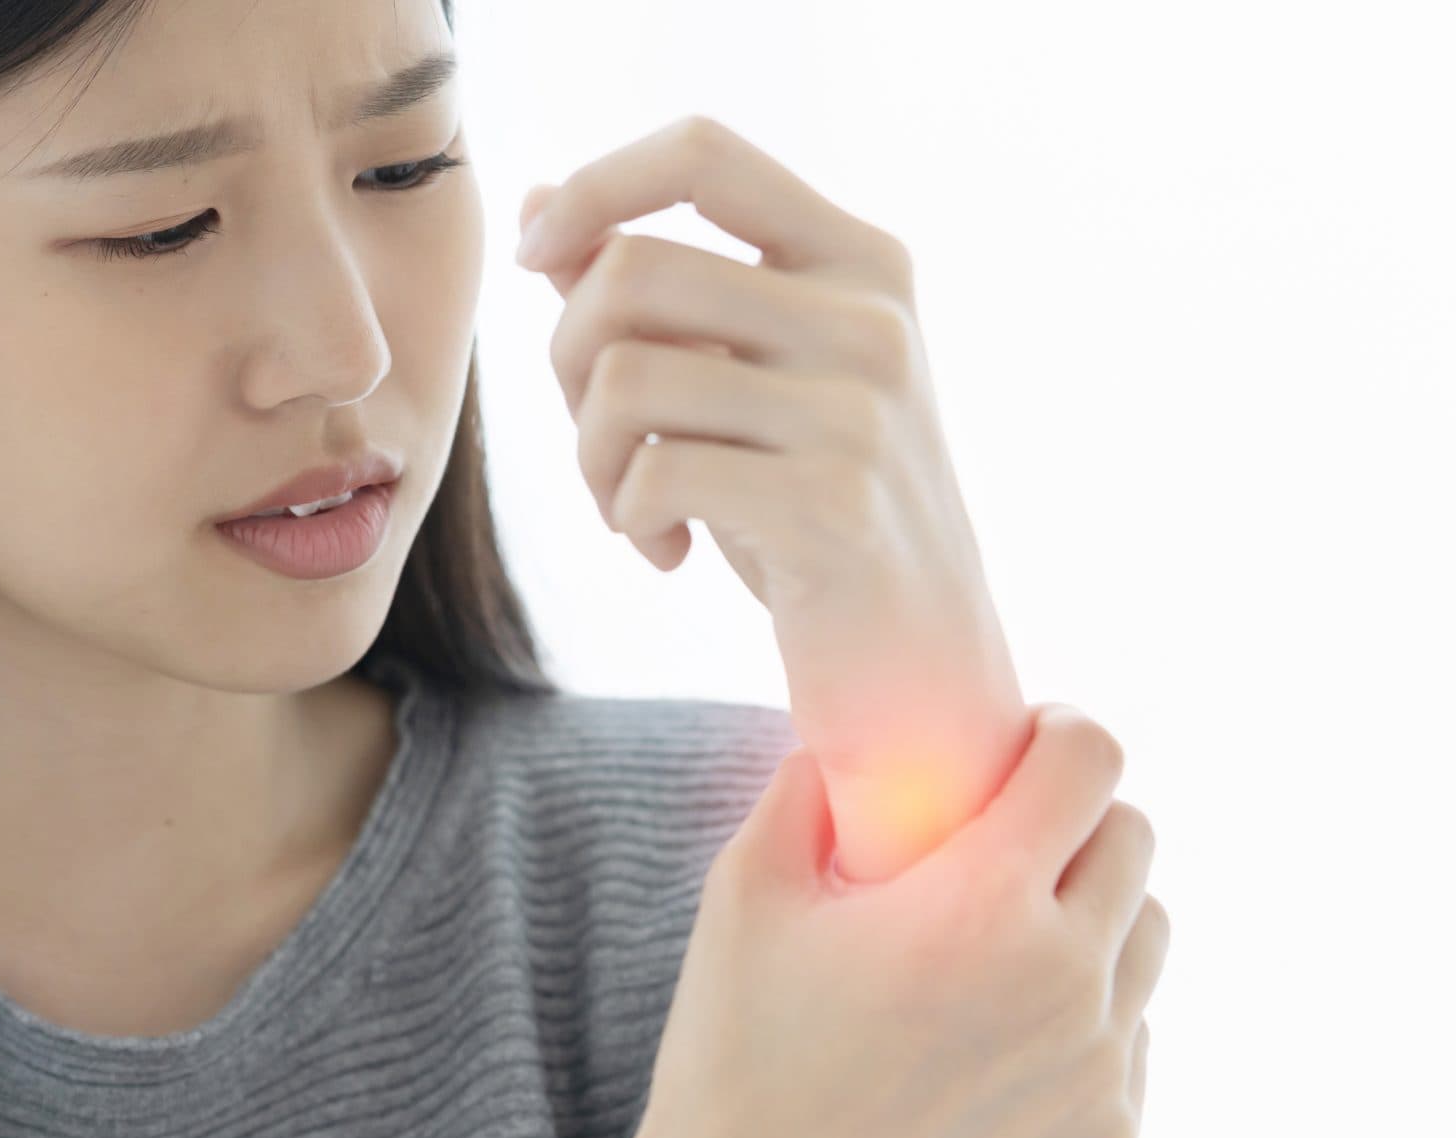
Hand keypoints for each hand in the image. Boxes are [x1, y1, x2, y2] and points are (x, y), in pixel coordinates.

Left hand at [515, 114, 1021, 792]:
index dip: (594, 186)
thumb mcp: (741, 388)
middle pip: (632, 271)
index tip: (536, 255)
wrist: (919, 667)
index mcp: (860, 260)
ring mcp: (859, 411)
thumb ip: (655, 299)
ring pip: (626, 377)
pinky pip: (653, 474)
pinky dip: (626, 518)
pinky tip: (665, 549)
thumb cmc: (814, 515)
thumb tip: (537, 205)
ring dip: (590, 455)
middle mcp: (870, 319)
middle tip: (596, 437)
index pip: (704, 153)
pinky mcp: (832, 505)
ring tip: (629, 503)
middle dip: (566, 358)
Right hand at [607, 703, 1166, 1137]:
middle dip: (1075, 827)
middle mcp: (1064, 984)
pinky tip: (997, 1048)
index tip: (1026, 750)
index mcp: (979, 905)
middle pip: (1135, 844)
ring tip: (1004, 950)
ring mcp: (1098, 1074)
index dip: (1060, 736)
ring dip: (1092, 924)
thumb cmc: (736, 1063)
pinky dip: (1083, 1026)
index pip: (1093, 760)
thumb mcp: (746, 899)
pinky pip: (1132, 1045)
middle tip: (1006, 852)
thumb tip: (848, 746)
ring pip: (1147, 945)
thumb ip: (806, 793)